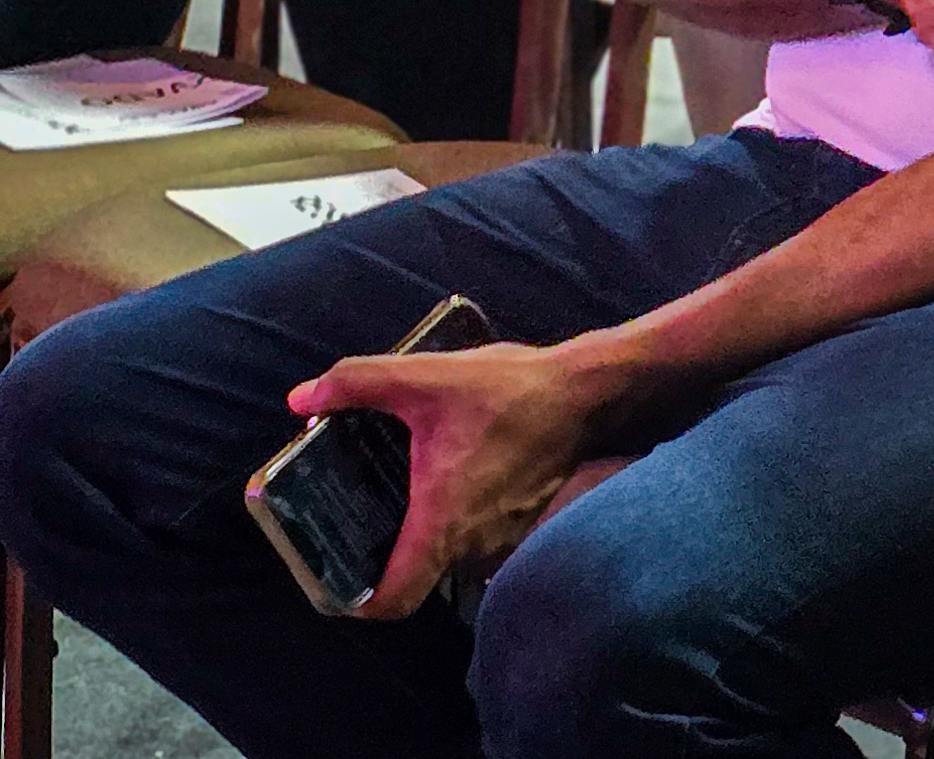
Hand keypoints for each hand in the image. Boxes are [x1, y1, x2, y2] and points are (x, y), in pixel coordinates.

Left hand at [287, 338, 613, 618]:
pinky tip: (447, 476)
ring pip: (444, 556)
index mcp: (440, 525)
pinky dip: (455, 520)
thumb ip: (356, 382)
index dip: (352, 602)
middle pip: (412, 575)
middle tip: (354, 515)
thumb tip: (299, 398)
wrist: (587, 391)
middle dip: (382, 551)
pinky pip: (474, 539)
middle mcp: (471, 547)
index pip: (390, 603)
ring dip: (423, 532)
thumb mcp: (425, 377)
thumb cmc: (508, 392)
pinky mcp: (522, 524)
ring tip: (399, 491)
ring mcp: (502, 540)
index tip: (331, 577)